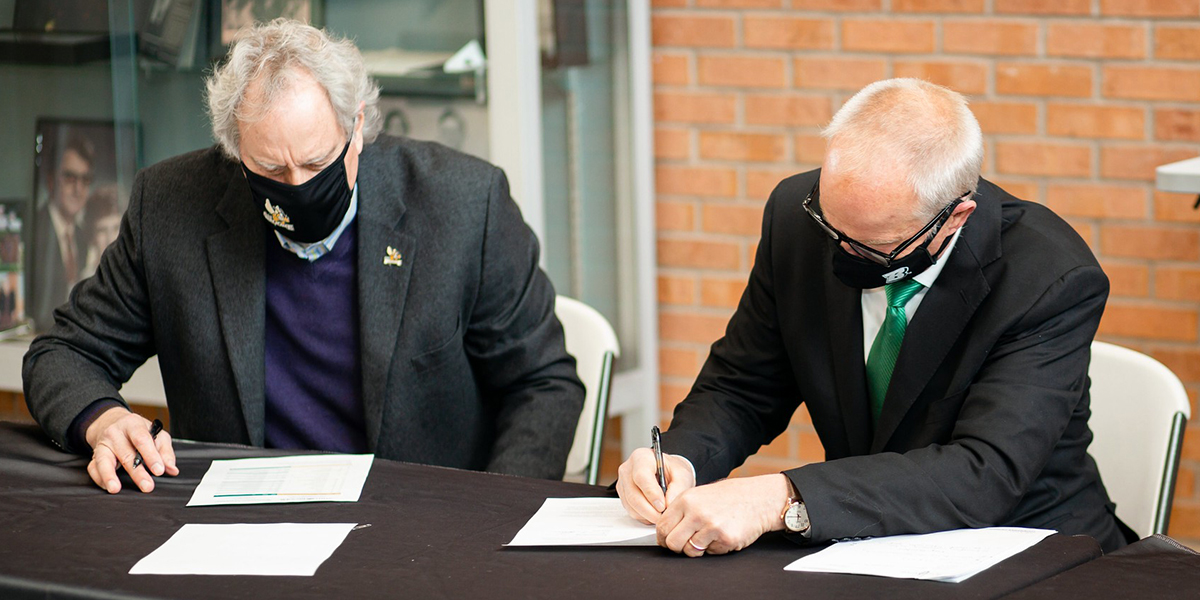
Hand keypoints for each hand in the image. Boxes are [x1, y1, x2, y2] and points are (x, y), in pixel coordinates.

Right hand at [84, 407, 178, 493]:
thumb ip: (165, 451)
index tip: (159, 470)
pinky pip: (93, 468)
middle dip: (137, 472)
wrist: (112, 422)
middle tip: (147, 486)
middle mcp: (115, 433)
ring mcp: (102, 444)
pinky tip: (108, 487)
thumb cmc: (138, 431)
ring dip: (109, 476)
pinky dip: (99, 478)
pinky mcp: (94, 456)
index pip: (142, 440)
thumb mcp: (156, 434)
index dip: (151, 456)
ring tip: (115, 489)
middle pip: (126, 454)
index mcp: (133, 424)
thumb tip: (171, 469)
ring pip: (103, 461)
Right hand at [616, 447, 695, 524]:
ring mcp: (623, 483)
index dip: (651, 493)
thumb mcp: (682, 474)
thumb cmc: (673, 471)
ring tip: (662, 515)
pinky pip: (631, 511)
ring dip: (647, 515)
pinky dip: (644, 516)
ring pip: (631, 505)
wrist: (666, 473)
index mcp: (642, 458)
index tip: (662, 506)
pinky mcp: (623, 495)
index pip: (641, 476)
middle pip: (633, 494)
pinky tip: (655, 512)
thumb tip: (668, 505)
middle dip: (649, 510)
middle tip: (663, 517)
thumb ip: (678, 488)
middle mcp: (628, 469)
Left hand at [656, 473, 792, 557]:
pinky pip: (710, 553)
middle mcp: (696, 512)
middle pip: (673, 542)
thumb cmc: (729, 497)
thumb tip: (665, 530)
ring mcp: (711, 526)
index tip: (667, 541)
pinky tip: (723, 535)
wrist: (758, 498)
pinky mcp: (725, 538)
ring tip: (708, 537)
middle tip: (687, 543)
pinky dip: (715, 548)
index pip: (662, 526)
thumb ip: (682, 510)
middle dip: (678, 547)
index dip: (663, 538)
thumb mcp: (700, 495)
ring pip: (690, 551)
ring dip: (697, 549)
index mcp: (686, 500)